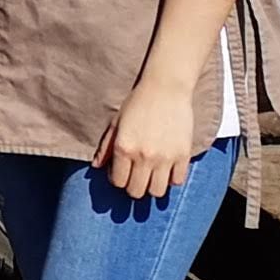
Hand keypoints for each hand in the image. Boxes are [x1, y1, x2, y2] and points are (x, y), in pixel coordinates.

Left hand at [95, 65, 203, 203]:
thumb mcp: (116, 123)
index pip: (118, 182)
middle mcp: (143, 156)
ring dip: (153, 185)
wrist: (166, 88)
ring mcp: (165, 157)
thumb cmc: (138, 103)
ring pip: (157, 191)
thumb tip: (96, 166)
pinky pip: (177, 181)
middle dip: (134, 186)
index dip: (118, 179)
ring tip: (152, 174)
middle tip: (136, 175)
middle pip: (137, 191)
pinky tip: (167, 168)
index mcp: (124, 148)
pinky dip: (172, 178)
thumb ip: (106, 147)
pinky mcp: (183, 155)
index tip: (122, 171)